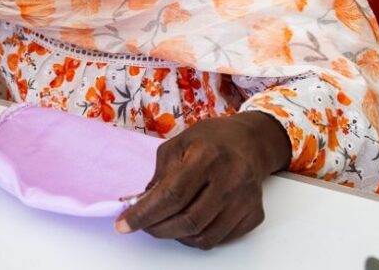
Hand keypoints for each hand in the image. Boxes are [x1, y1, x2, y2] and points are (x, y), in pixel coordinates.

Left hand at [115, 112, 290, 248]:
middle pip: (188, 220)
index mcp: (208, 156)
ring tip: (164, 222)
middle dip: (157, 228)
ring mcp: (246, 199)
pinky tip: (187, 223)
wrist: (251, 141)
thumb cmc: (211, 139)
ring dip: (176, 235)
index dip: (145, 213)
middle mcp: (231, 179)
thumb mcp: (178, 143)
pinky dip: (197, 236)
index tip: (124, 224)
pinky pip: (219, 238)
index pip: (172, 195)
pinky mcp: (254, 214)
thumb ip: (160, 174)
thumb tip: (141, 204)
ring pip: (204, 236)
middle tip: (142, 225)